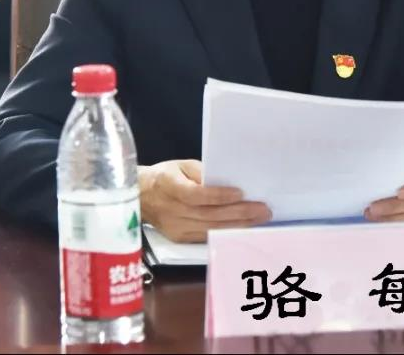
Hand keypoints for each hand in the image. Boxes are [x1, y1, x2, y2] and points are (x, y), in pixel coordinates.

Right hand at [138, 159, 271, 241]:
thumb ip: (201, 172)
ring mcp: (175, 228)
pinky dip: (226, 232)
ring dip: (238, 225)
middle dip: (239, 213)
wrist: (140, 197)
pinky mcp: (179, 238)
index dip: (218, 196)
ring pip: (211, 229)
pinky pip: (206, 237)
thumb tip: (224, 180)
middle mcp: (172, 211)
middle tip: (263, 209)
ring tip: (259, 219)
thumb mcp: (181, 165)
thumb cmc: (164, 176)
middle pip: (208, 215)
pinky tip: (243, 228)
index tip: (241, 193)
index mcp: (169, 186)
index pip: (196, 195)